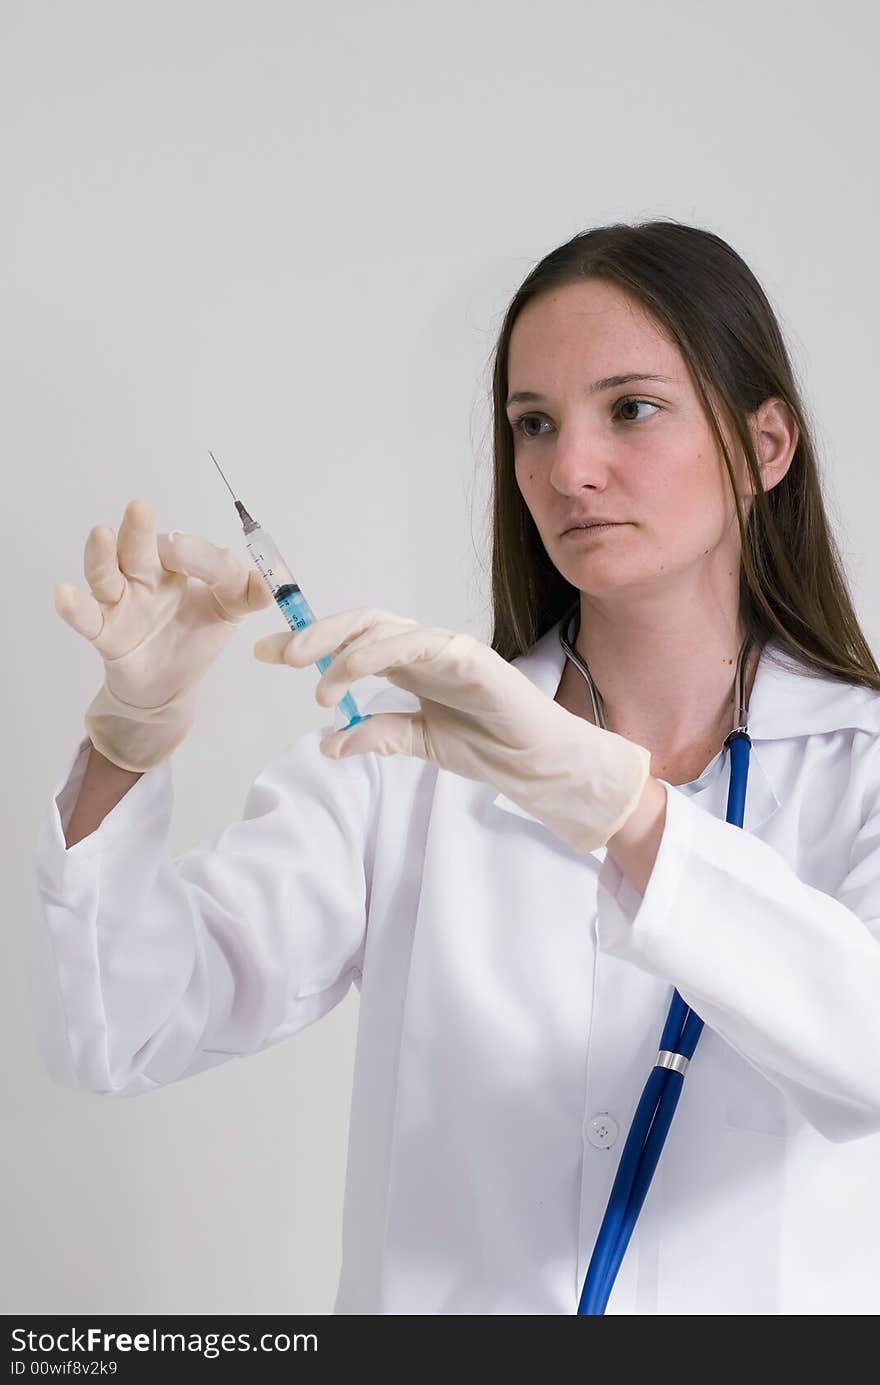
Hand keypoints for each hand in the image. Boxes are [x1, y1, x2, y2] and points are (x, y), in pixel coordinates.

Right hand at [56, 498, 273, 769]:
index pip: (187, 552)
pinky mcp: (105, 632)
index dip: (204, 560)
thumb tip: (271, 584)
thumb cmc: (193, 635)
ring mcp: (122, 603)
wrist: (167, 684)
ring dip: (102, 555)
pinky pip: (86, 618)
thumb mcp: (228, 612)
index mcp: (177, 566)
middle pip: (139, 549)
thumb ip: (247, 595)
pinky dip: (73, 607)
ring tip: (100, 534)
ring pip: (107, 574)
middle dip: (140, 531)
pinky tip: (64, 594)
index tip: (225, 574)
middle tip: (140, 509)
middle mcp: (145, 576)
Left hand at [253, 606, 650, 852]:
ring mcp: (444, 647)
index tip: (266, 653)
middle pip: (359, 624)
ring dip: (341, 649)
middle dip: (315, 635)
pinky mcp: (466, 655)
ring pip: (381, 628)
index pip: (350, 643)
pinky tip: (351, 672)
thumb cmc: (489, 746)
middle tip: (279, 654)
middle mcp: (421, 649)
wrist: (536, 764)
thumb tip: (331, 744)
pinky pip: (416, 643)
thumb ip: (379, 736)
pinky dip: (378, 653)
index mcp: (408, 665)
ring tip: (315, 683)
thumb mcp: (420, 744)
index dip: (309, 644)